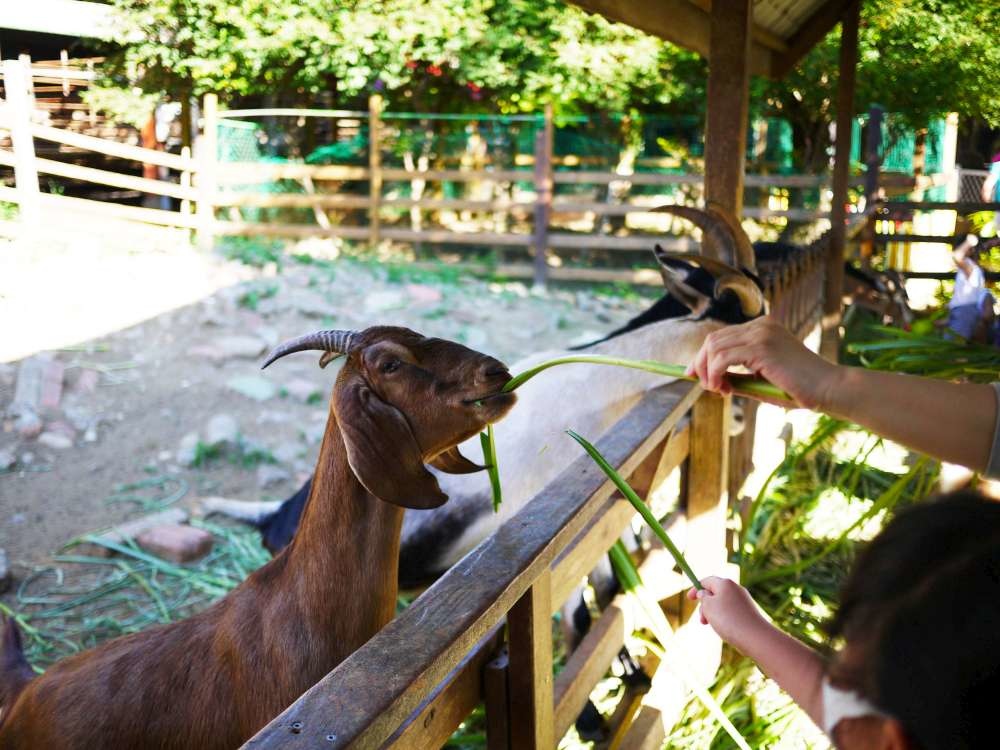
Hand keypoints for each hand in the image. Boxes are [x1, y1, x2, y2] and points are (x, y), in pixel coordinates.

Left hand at [686, 317, 840, 409]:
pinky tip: (723, 389)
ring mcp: (761, 333)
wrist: (829, 388)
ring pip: (714, 347)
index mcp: (762, 328)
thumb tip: (711, 380)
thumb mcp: (763, 380)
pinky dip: (715, 374)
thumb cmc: (800, 388)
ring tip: (719, 390)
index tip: (692, 373)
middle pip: (713, 339)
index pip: (722, 336)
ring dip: (708, 371)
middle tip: (703, 385)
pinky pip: (722, 358)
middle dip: (700, 363)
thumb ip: (739, 376)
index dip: (703, 355)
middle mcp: (760, 325)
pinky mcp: (761, 347)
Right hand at [686, 576, 767, 652]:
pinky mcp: (748, 613)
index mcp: (725, 583)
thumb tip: (705, 593)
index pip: (707, 580)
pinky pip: (731, 612)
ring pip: (722, 604)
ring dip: (713, 614)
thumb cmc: (728, 619)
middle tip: (702, 620)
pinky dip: (724, 619)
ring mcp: (744, 601)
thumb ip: (703, 597)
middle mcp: (736, 589)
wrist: (754, 636)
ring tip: (713, 626)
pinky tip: (725, 630)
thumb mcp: (708, 606)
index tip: (689, 599)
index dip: (696, 588)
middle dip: (705, 606)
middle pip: (714, 593)